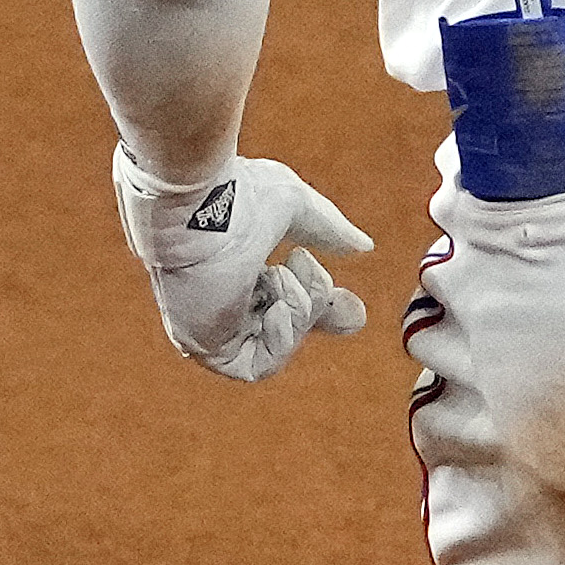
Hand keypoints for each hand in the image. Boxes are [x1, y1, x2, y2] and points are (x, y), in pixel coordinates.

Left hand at [114, 146, 375, 384]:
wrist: (202, 208)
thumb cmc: (237, 198)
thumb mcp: (296, 209)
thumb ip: (327, 230)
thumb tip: (363, 246)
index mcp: (236, 268)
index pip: (284, 303)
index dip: (321, 305)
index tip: (348, 298)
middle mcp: (222, 301)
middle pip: (287, 329)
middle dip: (315, 308)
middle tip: (319, 279)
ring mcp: (213, 327)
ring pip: (279, 346)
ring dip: (299, 312)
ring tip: (282, 273)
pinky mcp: (205, 348)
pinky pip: (256, 367)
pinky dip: (281, 339)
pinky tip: (277, 303)